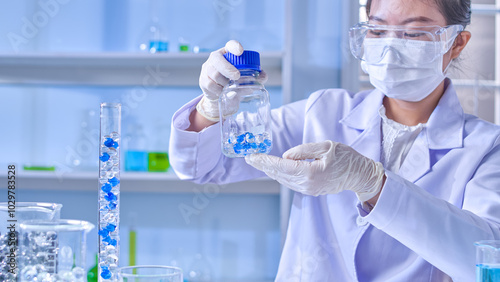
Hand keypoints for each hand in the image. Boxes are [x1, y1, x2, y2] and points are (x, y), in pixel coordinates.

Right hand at [196, 40, 267, 121]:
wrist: (219, 96)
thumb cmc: (233, 82)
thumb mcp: (245, 78)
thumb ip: (256, 76)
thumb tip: (263, 76)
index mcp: (227, 53)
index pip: (230, 46)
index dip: (234, 47)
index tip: (240, 51)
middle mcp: (215, 58)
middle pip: (217, 59)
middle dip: (227, 68)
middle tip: (237, 76)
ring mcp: (207, 69)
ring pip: (214, 74)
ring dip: (225, 82)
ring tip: (232, 87)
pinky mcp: (203, 80)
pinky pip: (210, 85)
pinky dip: (219, 90)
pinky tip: (224, 92)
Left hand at [245, 140, 384, 201]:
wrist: (360, 176)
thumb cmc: (346, 158)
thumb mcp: (326, 146)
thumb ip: (303, 150)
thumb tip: (285, 156)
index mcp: (311, 172)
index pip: (282, 166)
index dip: (265, 161)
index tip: (251, 157)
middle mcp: (307, 184)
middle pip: (279, 174)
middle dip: (263, 166)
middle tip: (249, 157)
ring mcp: (308, 190)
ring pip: (283, 180)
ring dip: (270, 171)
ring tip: (258, 162)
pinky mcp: (310, 191)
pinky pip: (290, 182)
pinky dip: (279, 175)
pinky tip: (273, 169)